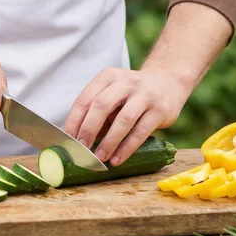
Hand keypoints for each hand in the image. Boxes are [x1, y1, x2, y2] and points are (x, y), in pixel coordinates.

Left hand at [63, 66, 188, 165]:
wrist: (168, 82)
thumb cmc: (133, 93)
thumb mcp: (114, 92)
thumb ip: (99, 110)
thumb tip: (78, 138)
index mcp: (108, 76)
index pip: (86, 98)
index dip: (75, 120)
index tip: (68, 139)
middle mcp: (125, 82)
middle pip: (101, 106)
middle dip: (88, 129)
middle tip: (81, 149)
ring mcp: (144, 95)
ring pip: (123, 119)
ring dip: (109, 141)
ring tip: (100, 157)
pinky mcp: (159, 110)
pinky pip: (140, 131)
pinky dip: (126, 148)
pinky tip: (117, 159)